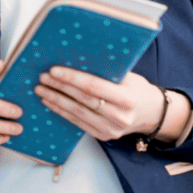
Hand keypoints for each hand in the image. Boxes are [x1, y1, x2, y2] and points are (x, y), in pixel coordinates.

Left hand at [35, 67, 189, 142]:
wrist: (151, 113)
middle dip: (60, 87)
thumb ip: (106, 71)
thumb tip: (76, 56)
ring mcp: (111, 129)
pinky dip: (61, 112)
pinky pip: (78, 123)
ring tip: (41, 90)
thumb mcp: (127, 76)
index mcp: (127, 98)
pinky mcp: (103, 136)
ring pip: (77, 113)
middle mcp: (120, 116)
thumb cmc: (136, 89)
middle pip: (82, 100)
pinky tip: (50, 102)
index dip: (71, 78)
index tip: (53, 70)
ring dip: (56, 100)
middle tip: (42, 78)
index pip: (93, 86)